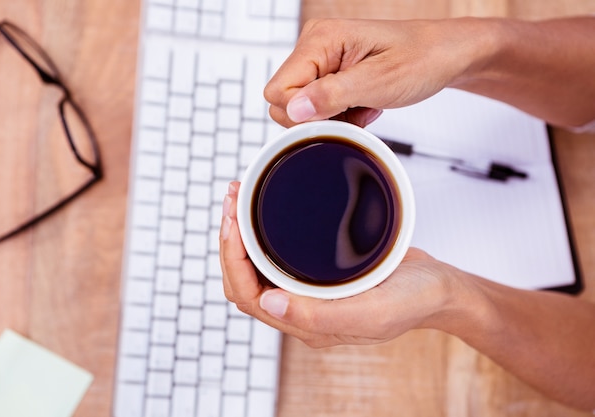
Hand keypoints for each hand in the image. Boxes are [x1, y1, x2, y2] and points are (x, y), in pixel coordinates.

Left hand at [219, 181, 457, 347]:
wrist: (440, 288)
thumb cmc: (413, 300)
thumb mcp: (374, 312)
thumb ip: (321, 316)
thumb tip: (269, 303)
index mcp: (308, 324)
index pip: (248, 295)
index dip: (232, 258)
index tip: (233, 218)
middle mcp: (301, 310)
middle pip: (244, 279)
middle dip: (229, 240)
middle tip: (233, 197)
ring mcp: (307, 293)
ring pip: (255, 267)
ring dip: (241, 235)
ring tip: (240, 197)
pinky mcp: (317, 275)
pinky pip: (275, 256)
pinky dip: (260, 232)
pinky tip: (262, 209)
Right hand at [264, 18, 484, 126]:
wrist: (446, 55)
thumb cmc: (423, 58)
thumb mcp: (380, 81)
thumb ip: (333, 95)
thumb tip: (293, 109)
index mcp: (321, 39)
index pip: (278, 91)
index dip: (303, 114)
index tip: (336, 116)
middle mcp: (315, 45)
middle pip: (284, 101)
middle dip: (318, 117)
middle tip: (353, 111)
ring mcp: (322, 59)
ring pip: (302, 107)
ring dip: (332, 118)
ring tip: (363, 105)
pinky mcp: (330, 73)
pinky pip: (319, 107)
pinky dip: (341, 115)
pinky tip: (363, 106)